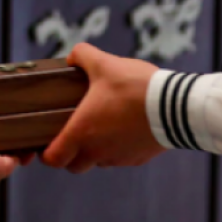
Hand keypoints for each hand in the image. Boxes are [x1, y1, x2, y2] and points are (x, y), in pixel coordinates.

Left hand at [41, 43, 163, 173]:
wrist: (175, 106)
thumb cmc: (134, 86)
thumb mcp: (105, 63)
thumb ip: (82, 56)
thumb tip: (72, 56)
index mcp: (81, 132)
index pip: (54, 159)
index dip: (47, 155)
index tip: (47, 147)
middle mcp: (97, 151)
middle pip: (75, 166)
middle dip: (69, 156)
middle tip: (71, 137)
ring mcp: (119, 157)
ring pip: (98, 162)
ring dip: (94, 152)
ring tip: (100, 128)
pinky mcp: (138, 158)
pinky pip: (121, 158)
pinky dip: (117, 149)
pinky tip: (124, 129)